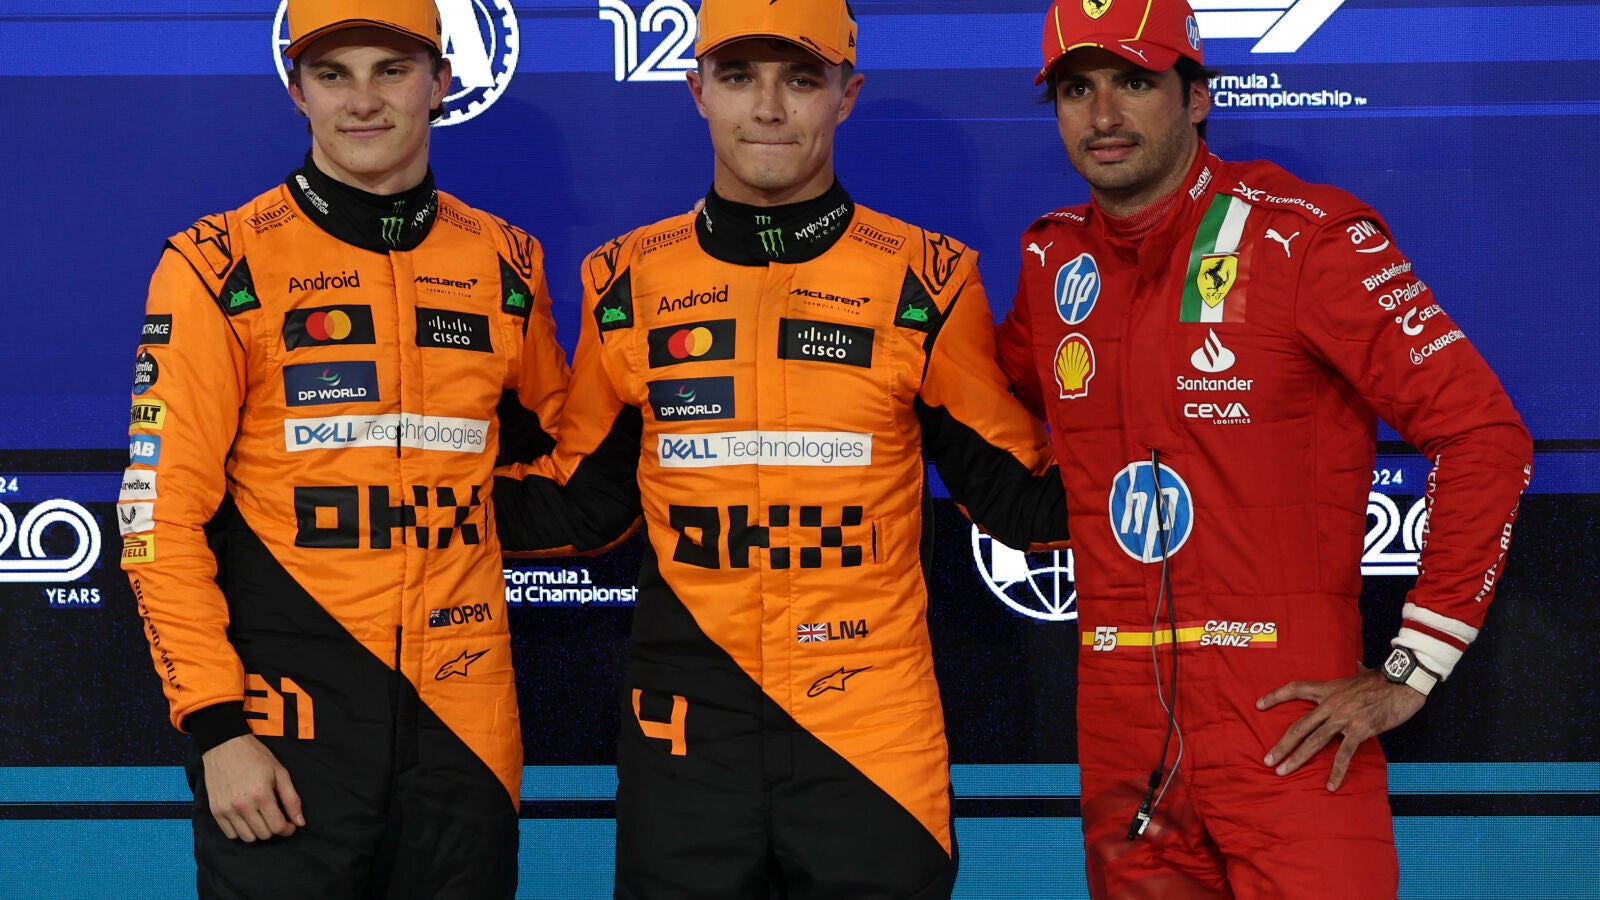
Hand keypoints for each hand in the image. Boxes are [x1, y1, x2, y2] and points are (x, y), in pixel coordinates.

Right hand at [201, 734, 304, 841]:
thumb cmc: (255, 757)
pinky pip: (230, 834)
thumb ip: (291, 799)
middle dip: (274, 828)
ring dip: (258, 831)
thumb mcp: (280, 772)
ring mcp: (227, 809)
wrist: (225, 746)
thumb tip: (300, 822)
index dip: (287, 829)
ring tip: (261, 818)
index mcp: (261, 795)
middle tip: (276, 817)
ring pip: (247, 837)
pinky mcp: (215, 811)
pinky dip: (241, 831)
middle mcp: (243, 805)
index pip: (277, 826)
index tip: (290, 824)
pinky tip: (247, 819)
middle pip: (263, 834)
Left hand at [1256, 667, 1426, 790]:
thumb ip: (1355, 672)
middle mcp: (1330, 703)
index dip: (1275, 696)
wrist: (1404, 682)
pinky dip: (1336, 772)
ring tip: (1282, 771)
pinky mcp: (1360, 729)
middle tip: (1267, 759)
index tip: (1258, 705)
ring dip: (1296, 758)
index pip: (1295, 688)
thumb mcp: (1362, 674)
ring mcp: (1344, 717)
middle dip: (1281, 745)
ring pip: (1313, 741)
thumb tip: (1357, 664)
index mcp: (1328, 689)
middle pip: (1298, 726)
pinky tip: (1330, 785)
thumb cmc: (1385, 679)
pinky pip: (1344, 754)